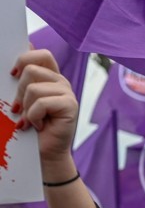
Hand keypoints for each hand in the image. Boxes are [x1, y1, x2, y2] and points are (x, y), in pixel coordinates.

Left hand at [12, 50, 78, 181]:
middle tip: (20, 109)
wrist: (44, 153)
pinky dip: (33, 117)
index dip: (24, 59)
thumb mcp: (21, 99)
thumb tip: (21, 54)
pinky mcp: (70, 105)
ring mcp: (67, 93)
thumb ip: (21, 78)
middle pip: (31, 70)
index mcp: (50, 77)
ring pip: (33, 88)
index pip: (41, 54)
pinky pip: (41, 103)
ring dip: (26, 108)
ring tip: (30, 120)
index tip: (12, 75)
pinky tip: (39, 125)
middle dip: (18, 91)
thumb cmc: (30, 127)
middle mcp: (60, 82)